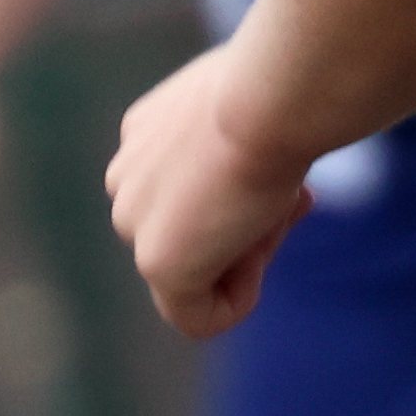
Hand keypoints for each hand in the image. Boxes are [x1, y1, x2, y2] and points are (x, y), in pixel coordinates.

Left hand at [103, 48, 314, 338]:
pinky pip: (197, 318)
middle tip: (288, 194)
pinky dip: (238, 302)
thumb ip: (239, 157)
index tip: (280, 174)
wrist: (269, 99)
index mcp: (146, 135)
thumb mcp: (254, 119)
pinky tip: (258, 256)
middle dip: (250, 228)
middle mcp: (127, 177)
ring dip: (248, 254)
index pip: (193, 195)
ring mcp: (133, 220)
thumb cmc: (277, 98)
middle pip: (195, 236)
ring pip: (196, 272)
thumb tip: (264, 195)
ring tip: (271, 211)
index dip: (247, 196)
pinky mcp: (156, 261)